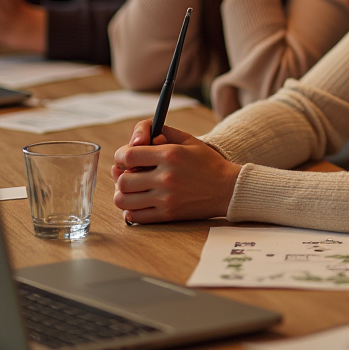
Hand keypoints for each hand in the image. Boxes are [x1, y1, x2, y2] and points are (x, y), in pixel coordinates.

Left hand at [112, 120, 241, 223]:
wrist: (227, 188)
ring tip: (134, 190)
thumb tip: (137, 140)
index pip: (129, 155)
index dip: (121, 155)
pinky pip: (134, 216)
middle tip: (131, 174)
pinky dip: (131, 210)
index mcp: (170, 155)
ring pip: (123, 200)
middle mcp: (166, 177)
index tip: (124, 157)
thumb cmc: (207, 162)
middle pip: (123, 179)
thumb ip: (163, 133)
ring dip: (124, 194)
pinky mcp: (167, 214)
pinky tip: (140, 203)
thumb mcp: (189, 140)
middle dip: (122, 175)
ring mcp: (166, 198)